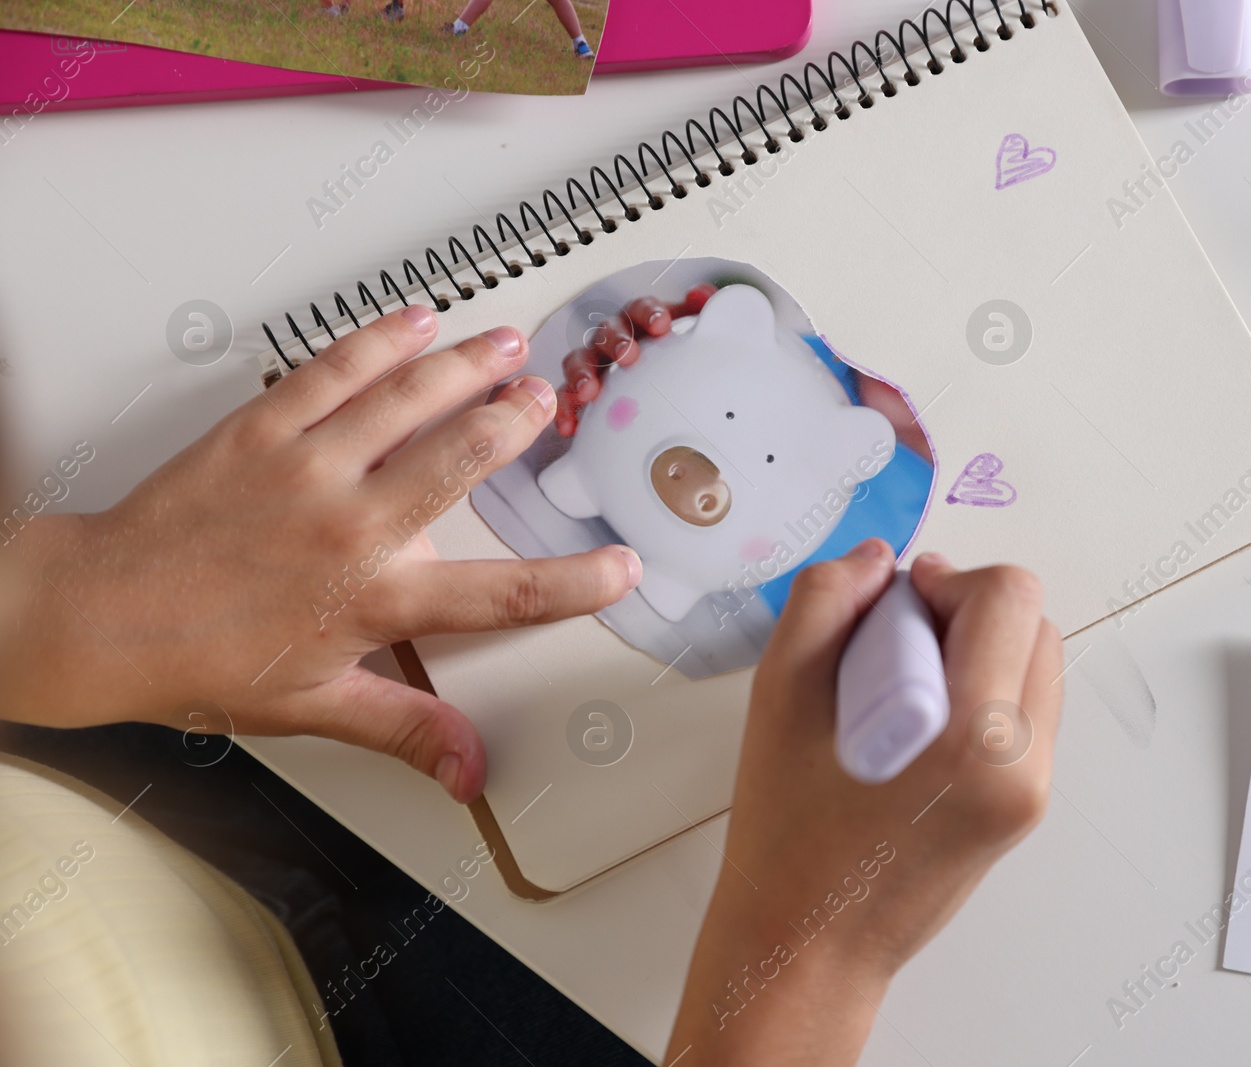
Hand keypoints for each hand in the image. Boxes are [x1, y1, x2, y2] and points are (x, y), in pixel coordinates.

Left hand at [0, 306, 640, 801]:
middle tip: (547, 400)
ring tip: (505, 345)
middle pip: (465, 459)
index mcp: (376, 598)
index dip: (576, 584)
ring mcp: (309, 468)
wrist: (102, 615)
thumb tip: (467, 769)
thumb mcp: (315, 707)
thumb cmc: (202, 659)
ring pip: (410, 400)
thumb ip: (406, 729)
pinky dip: (380, 339)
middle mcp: (352, 526)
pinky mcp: (263, 429)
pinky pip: (334, 370)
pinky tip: (414, 322)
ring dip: (467, 366)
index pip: (503, 595)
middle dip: (517, 422)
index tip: (620, 568)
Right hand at [554, 283, 716, 435]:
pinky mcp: (581, 392)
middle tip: (628, 355)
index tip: (661, 324)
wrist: (663, 387)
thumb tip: (701, 295)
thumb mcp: (692, 333)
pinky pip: (568, 398)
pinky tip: (570, 425)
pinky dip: (567, 410)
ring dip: (582, 374)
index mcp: (640, 322)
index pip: (640, 309)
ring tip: (589, 392)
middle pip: (607, 332)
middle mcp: (614, 339)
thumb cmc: (673, 355)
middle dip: (616, 341)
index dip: (649, 313)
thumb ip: (701, 311)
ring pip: (580, 361)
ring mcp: (595, 364)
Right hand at [665, 540, 1062, 1065]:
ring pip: (1036, 666)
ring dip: (977, 650)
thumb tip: (879, 560)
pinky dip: (982, 693)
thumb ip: (826, 601)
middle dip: (966, 611)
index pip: (1010, 597)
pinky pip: (1025, 713)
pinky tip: (917, 724)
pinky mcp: (1024, 809)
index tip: (898, 605)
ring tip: (900, 689)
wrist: (809, 945)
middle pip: (1035, 626)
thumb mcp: (779, 694)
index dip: (949, 578)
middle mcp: (1022, 763)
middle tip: (893, 645)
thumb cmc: (789, 836)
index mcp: (973, 734)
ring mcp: (1031, 791)